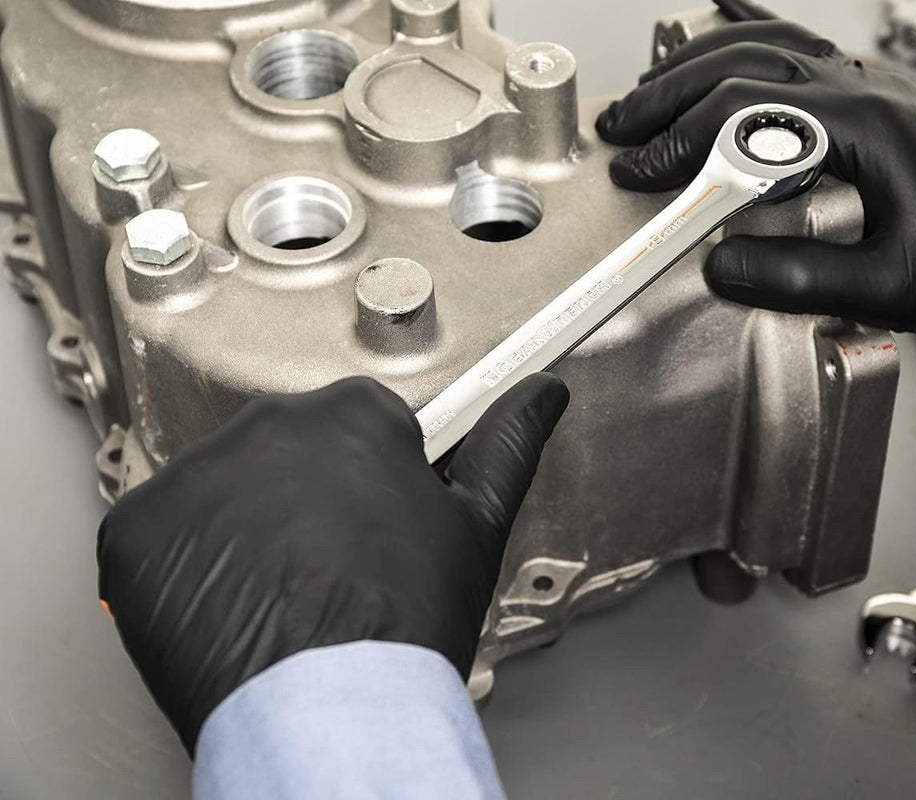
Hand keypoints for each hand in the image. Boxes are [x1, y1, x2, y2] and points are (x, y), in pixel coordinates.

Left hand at [98, 374, 568, 752]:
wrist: (332, 712)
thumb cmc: (403, 629)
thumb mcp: (474, 528)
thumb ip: (506, 444)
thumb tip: (538, 397)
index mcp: (353, 417)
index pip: (362, 424)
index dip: (372, 480)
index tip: (368, 517)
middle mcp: (269, 428)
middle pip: (291, 451)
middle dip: (309, 497)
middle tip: (335, 565)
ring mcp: (197, 476)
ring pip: (226, 488)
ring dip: (247, 527)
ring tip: (286, 590)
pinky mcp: (140, 528)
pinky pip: (162, 531)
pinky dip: (187, 564)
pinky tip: (231, 601)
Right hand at [596, 11, 915, 337]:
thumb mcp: (888, 288)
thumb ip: (798, 277)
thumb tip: (721, 266)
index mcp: (864, 128)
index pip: (744, 114)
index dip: (679, 142)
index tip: (640, 174)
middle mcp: (863, 92)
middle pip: (742, 65)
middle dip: (669, 96)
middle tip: (620, 129)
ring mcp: (870, 88)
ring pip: (766, 46)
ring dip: (699, 68)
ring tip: (650, 98)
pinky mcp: (873, 101)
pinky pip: (796, 54)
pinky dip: (744, 54)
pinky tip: (722, 69)